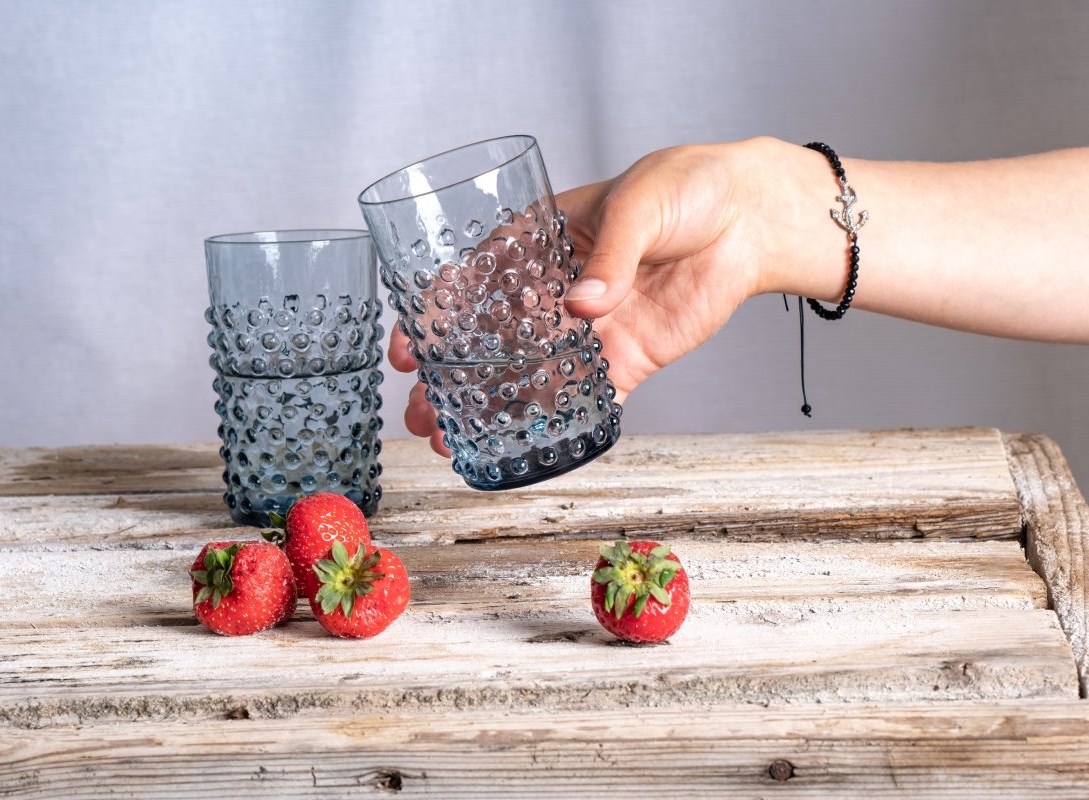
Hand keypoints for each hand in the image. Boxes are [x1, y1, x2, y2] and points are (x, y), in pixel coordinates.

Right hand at [389, 138, 776, 454]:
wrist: (752, 217)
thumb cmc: (687, 186)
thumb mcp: (640, 204)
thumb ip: (611, 255)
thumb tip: (583, 306)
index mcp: (539, 241)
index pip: (470, 280)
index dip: (432, 316)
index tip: (407, 350)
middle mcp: (554, 291)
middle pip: (489, 340)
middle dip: (450, 379)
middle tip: (419, 412)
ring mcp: (589, 330)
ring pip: (529, 377)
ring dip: (492, 409)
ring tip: (454, 440)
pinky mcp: (627, 357)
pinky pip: (591, 397)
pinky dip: (563, 423)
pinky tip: (527, 448)